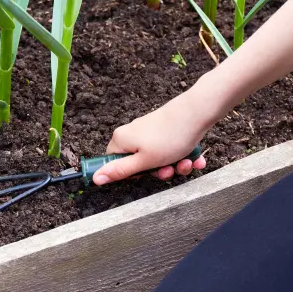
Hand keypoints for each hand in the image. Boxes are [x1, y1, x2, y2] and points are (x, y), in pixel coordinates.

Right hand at [92, 89, 212, 185]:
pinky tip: (195, 158)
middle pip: (140, 163)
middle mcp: (134, 133)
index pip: (113, 161)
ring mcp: (151, 132)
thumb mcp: (144, 161)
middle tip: (169, 170)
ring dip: (174, 166)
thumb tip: (96, 178)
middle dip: (158, 171)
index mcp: (122, 139)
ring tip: (187, 162)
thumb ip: (120, 171)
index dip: (129, 173)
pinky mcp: (165, 131)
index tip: (144, 174)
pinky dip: (182, 156)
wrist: (197, 113)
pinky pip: (171, 151)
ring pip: (159, 159)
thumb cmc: (170, 137)